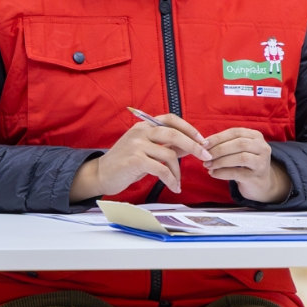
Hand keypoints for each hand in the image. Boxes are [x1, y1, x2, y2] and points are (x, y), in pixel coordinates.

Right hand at [71, 108, 208, 202]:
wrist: (101, 174)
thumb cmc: (125, 163)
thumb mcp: (146, 150)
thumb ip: (165, 146)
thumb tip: (189, 145)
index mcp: (144, 126)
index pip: (171, 119)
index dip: (189, 128)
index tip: (202, 140)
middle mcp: (141, 132)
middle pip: (174, 134)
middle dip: (193, 146)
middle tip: (205, 156)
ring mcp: (137, 145)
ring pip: (169, 154)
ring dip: (178, 171)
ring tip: (178, 182)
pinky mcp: (135, 160)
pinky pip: (161, 169)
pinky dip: (171, 180)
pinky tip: (174, 186)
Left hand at [198, 126, 286, 205]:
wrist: (261, 183)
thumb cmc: (246, 163)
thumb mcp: (240, 149)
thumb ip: (227, 144)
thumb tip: (204, 144)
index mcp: (256, 136)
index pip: (235, 132)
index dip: (218, 137)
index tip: (204, 144)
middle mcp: (262, 147)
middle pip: (239, 144)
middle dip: (219, 149)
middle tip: (204, 155)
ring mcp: (261, 163)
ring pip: (240, 158)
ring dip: (220, 161)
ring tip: (207, 165)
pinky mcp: (255, 177)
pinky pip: (237, 173)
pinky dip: (222, 173)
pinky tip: (213, 173)